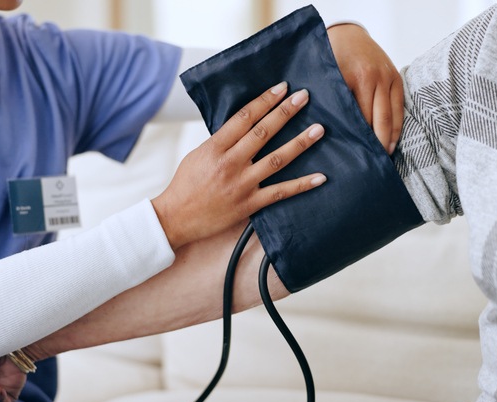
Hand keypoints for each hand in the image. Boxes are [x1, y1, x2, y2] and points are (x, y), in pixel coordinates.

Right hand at [152, 82, 326, 249]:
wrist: (175, 218)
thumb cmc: (185, 185)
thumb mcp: (198, 154)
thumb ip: (221, 141)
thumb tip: (245, 125)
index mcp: (215, 147)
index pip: (244, 118)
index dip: (265, 101)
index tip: (281, 88)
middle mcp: (230, 163)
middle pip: (263, 132)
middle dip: (285, 112)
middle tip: (304, 97)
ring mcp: (242, 184)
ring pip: (277, 159)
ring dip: (300, 143)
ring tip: (318, 129)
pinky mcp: (249, 204)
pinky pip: (280, 192)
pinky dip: (302, 184)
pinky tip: (321, 177)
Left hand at [327, 23, 402, 153]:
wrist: (348, 33)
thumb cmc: (330, 58)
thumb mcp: (325, 77)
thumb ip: (330, 102)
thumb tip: (328, 133)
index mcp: (357, 79)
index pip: (361, 118)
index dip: (360, 140)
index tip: (357, 159)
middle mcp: (376, 78)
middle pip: (380, 121)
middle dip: (378, 145)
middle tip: (373, 165)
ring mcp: (389, 78)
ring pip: (393, 116)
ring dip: (390, 139)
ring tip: (385, 158)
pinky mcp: (397, 78)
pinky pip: (400, 107)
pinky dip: (397, 126)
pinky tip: (392, 142)